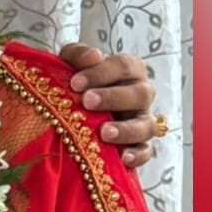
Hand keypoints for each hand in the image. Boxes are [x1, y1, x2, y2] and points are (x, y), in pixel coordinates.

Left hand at [60, 43, 157, 168]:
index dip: (101, 73)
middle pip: (139, 94)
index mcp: (128, 70)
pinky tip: (122, 157)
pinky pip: (146, 152)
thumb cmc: (74, 80)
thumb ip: (78, 54)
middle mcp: (140, 94)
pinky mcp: (138, 145)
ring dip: (127, 129)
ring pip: (146, 125)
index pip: (124, 66)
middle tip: (87, 102)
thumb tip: (93, 55)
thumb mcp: (69, 62)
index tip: (75, 82)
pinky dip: (137, 155)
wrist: (65, 107)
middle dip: (112, 98)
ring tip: (104, 132)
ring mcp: (141, 120)